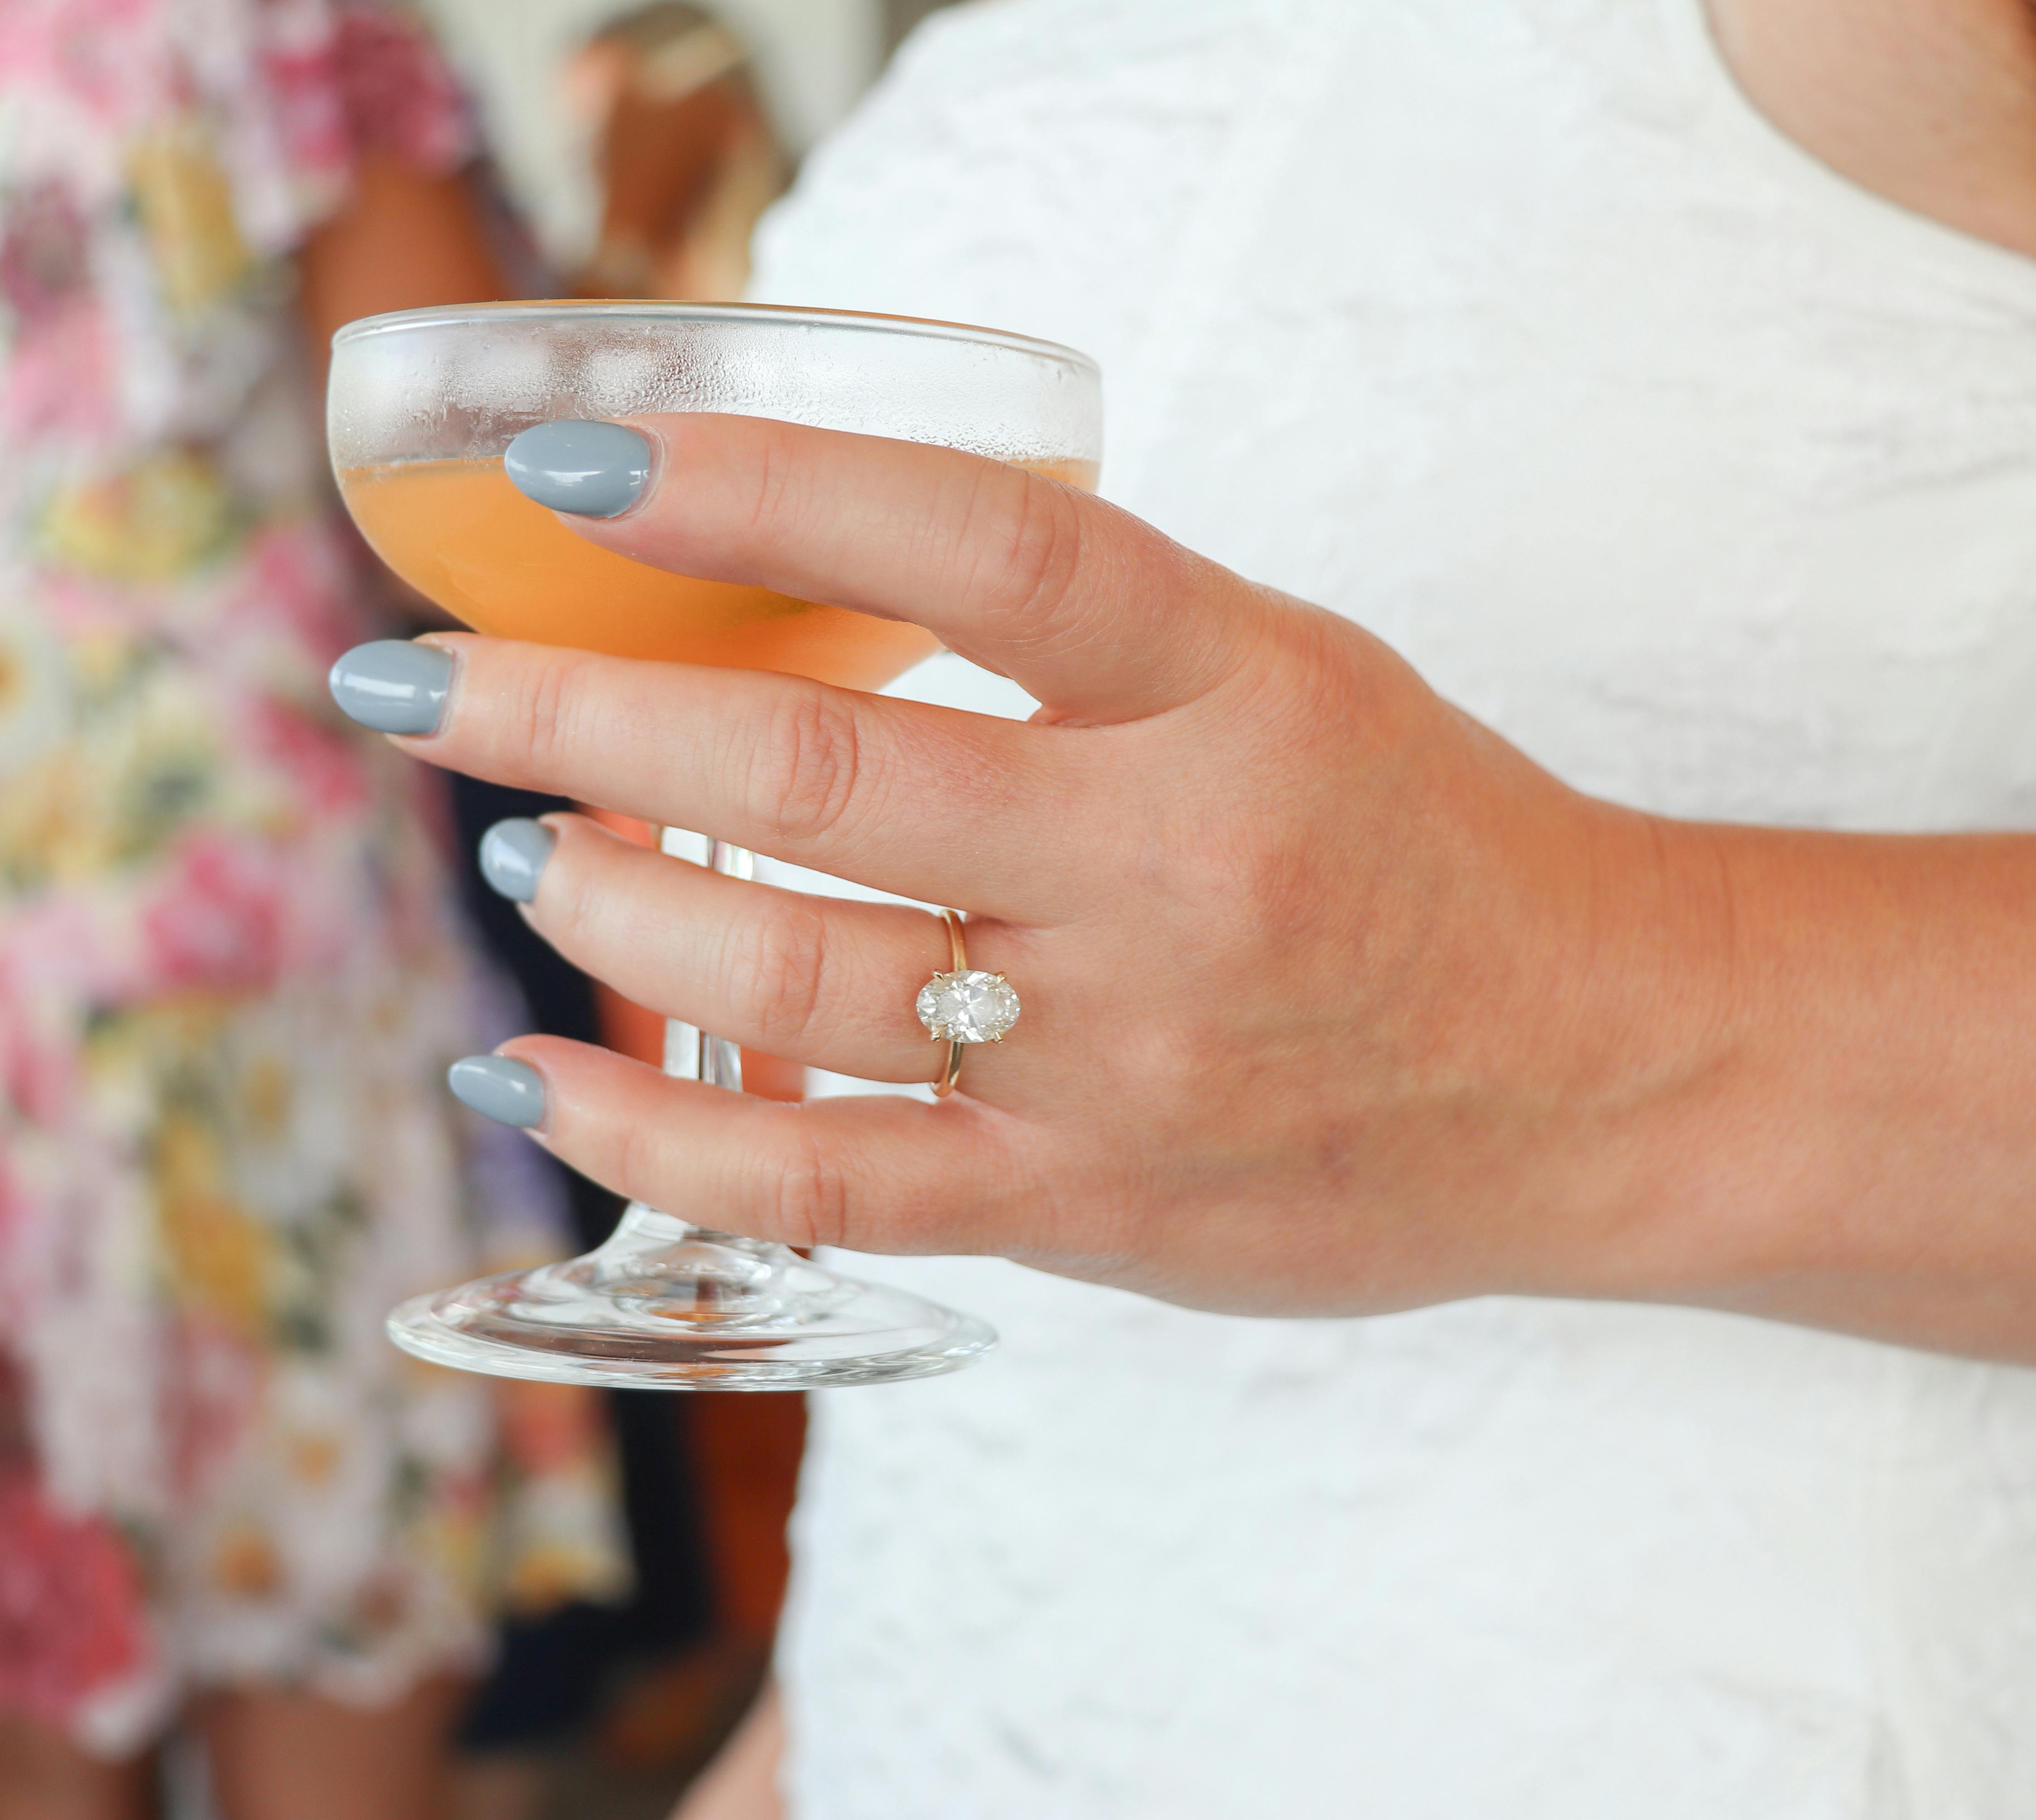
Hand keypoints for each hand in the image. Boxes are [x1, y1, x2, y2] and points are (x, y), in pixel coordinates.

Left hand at [337, 414, 1736, 1316]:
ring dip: (609, 907)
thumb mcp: (1284, 673)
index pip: (978, 548)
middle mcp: (1174, 867)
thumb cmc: (1421, 845)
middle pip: (823, 781)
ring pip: (796, 982)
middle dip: (577, 722)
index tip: (578, 469)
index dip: (760, 492)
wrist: (1608, 1072)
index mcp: (1237, 690)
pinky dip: (653, 1136)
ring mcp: (1126, 1054)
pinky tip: (536, 1082)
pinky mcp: (1094, 1206)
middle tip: (426, 683)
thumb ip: (1079, 641)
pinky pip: (828, 1181)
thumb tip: (799, 594)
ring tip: (524, 851)